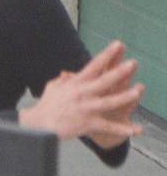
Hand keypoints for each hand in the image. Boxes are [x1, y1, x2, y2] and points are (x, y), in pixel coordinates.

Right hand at [20, 40, 143, 146]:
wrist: (40, 125)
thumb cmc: (46, 105)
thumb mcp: (53, 87)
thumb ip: (63, 80)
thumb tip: (68, 73)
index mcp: (75, 83)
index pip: (93, 66)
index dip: (106, 55)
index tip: (117, 45)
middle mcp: (82, 94)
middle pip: (103, 81)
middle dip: (118, 72)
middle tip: (131, 64)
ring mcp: (86, 109)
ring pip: (108, 102)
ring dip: (124, 97)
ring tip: (136, 92)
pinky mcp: (88, 123)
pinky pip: (108, 126)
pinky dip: (122, 129)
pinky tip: (136, 130)